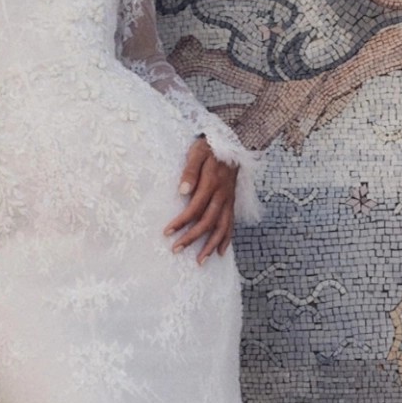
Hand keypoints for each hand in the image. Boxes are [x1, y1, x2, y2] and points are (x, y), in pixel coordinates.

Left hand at [166, 138, 237, 261]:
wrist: (234, 141)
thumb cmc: (210, 146)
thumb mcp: (198, 152)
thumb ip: (190, 171)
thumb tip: (182, 191)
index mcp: (212, 183)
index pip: (195, 207)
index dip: (181, 222)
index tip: (167, 233)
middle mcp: (222, 194)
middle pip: (208, 221)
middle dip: (192, 238)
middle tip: (176, 250)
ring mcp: (229, 200)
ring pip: (222, 227)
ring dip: (211, 245)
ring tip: (200, 261)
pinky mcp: (232, 202)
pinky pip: (232, 224)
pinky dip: (227, 239)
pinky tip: (221, 252)